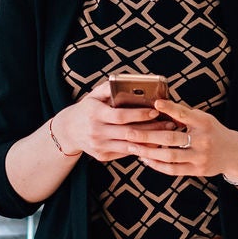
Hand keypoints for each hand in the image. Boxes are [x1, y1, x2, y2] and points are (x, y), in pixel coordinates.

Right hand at [50, 81, 165, 161]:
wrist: (68, 131)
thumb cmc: (86, 110)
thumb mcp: (93, 96)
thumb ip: (108, 88)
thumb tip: (127, 82)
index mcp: (94, 114)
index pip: (121, 116)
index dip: (139, 114)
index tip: (156, 111)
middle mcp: (96, 132)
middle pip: (129, 132)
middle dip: (152, 129)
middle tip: (169, 124)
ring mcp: (99, 146)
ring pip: (129, 146)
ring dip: (150, 141)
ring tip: (166, 134)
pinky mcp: (102, 156)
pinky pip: (125, 154)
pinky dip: (141, 149)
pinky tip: (154, 144)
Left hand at [122, 99, 237, 180]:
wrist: (234, 153)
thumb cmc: (212, 131)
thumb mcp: (203, 119)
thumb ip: (184, 115)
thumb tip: (157, 105)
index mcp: (204, 123)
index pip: (185, 114)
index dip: (170, 108)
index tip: (154, 103)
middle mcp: (203, 140)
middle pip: (171, 138)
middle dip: (147, 135)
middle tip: (129, 132)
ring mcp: (201, 157)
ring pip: (169, 156)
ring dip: (148, 152)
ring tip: (132, 148)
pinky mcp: (198, 171)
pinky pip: (173, 170)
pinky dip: (157, 165)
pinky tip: (145, 159)